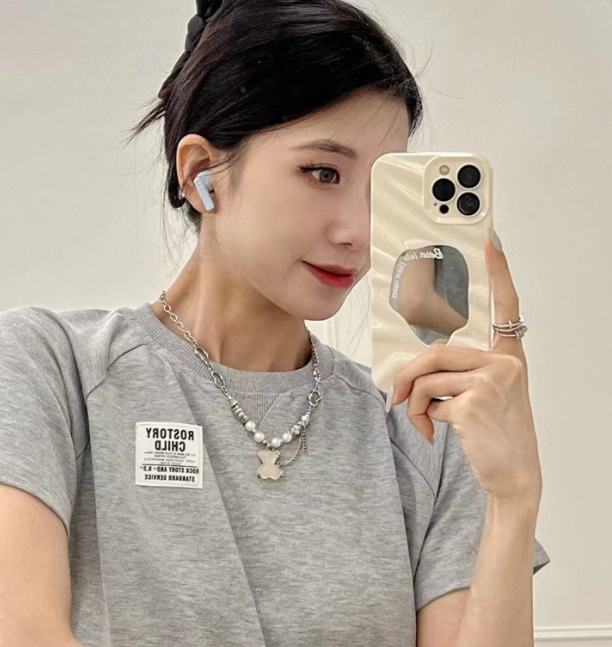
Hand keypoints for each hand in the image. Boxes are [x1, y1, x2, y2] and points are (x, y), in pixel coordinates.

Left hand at [389, 236, 542, 501]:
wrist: (513, 473)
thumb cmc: (497, 432)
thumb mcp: (486, 395)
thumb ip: (460, 373)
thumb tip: (417, 370)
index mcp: (509, 356)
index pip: (506, 307)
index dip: (498, 273)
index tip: (490, 242)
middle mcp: (505, 363)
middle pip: (438, 352)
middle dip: (408, 376)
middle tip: (396, 397)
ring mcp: (493, 381)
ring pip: (428, 377)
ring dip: (415, 403)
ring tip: (422, 421)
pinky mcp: (476, 401)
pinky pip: (429, 399)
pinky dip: (423, 418)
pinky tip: (436, 432)